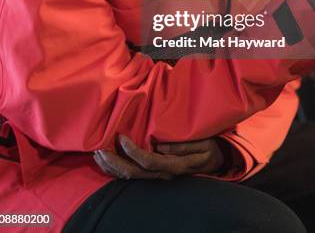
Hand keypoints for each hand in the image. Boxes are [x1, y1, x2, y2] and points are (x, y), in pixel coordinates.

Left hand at [93, 135, 225, 180]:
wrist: (216, 158)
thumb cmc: (209, 146)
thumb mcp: (202, 143)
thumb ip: (183, 146)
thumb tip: (160, 145)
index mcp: (174, 165)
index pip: (147, 161)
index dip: (131, 151)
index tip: (120, 136)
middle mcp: (163, 173)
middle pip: (132, 173)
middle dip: (113, 162)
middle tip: (99, 148)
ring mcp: (157, 175)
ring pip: (129, 178)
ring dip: (111, 167)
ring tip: (98, 154)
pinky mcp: (154, 173)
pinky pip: (131, 175)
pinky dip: (116, 169)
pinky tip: (106, 161)